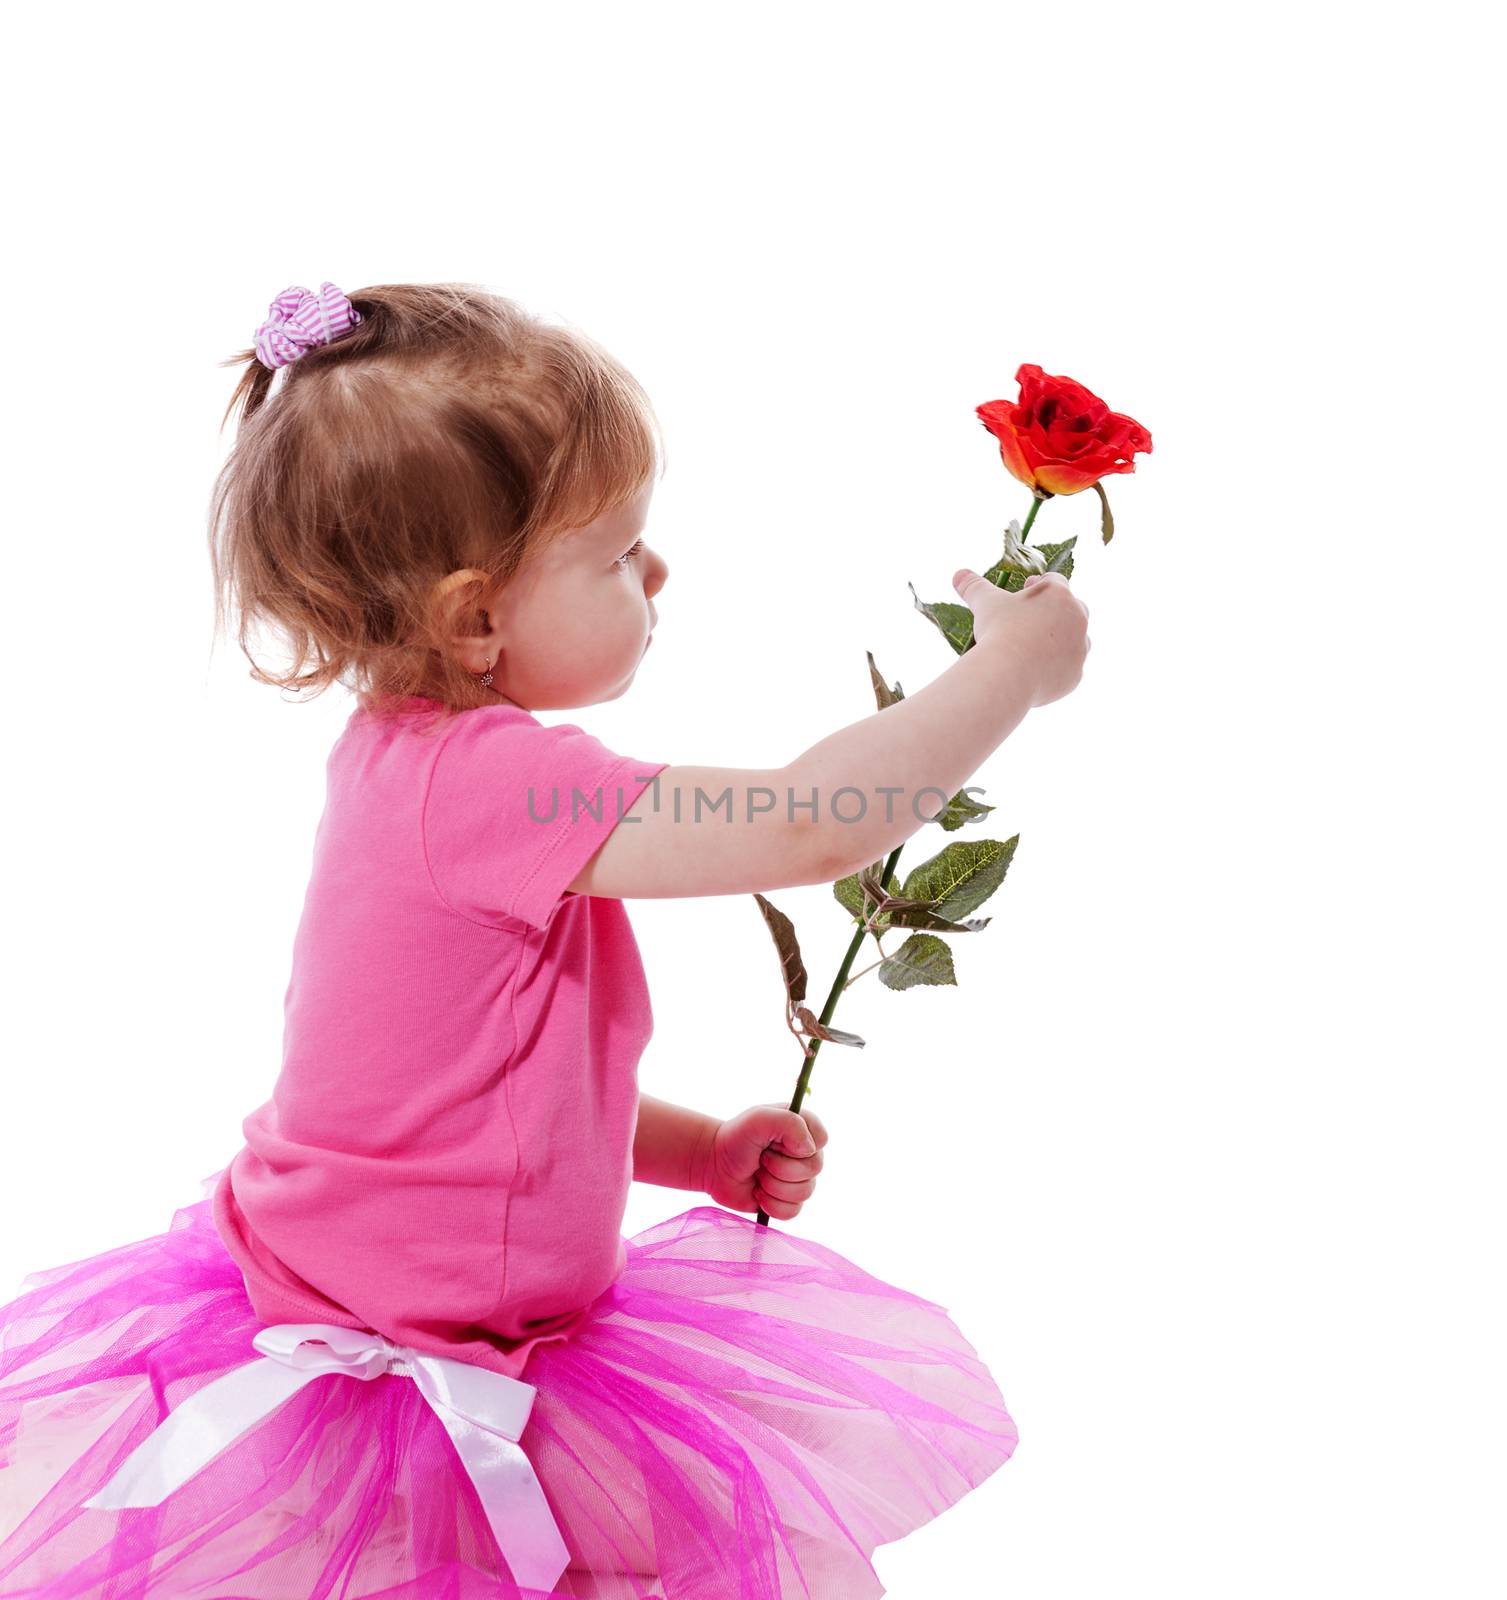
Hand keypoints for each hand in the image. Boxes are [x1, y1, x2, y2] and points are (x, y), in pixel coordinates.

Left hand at [699, 1102, 829, 1218]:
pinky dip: (771, 1204)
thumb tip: (809, 1150)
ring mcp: (799, 1178)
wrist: (714, 1164)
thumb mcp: (758, 1119)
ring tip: (758, 1174)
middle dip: (780, 1167)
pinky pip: (793, 1212)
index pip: (822, 1139)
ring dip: (773, 1185)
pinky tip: (758, 1192)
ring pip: (804, 1193)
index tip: (776, 1141)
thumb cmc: (736, 1138)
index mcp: (803, 1127)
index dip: (799, 1144)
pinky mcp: (788, 1201)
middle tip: (761, 1159)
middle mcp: (805, 1153)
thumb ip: (788, 1123)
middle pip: (814, 1169)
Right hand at [953, 567, 1090, 707]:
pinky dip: (1056, 669)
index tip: (1025, 591)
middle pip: (1073, 609)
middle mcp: (1077, 619)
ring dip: (1060, 641)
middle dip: (1055, 611)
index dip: (1039, 585)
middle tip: (1032, 618)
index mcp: (1060, 595)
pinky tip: (1038, 670)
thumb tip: (958, 574)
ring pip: (1076, 640)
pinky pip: (1069, 669)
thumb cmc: (999, 631)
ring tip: (1036, 646)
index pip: (1055, 581)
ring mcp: (1079, 648)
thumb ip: (974, 586)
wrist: (1007, 675)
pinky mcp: (1075, 675)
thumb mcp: (984, 604)